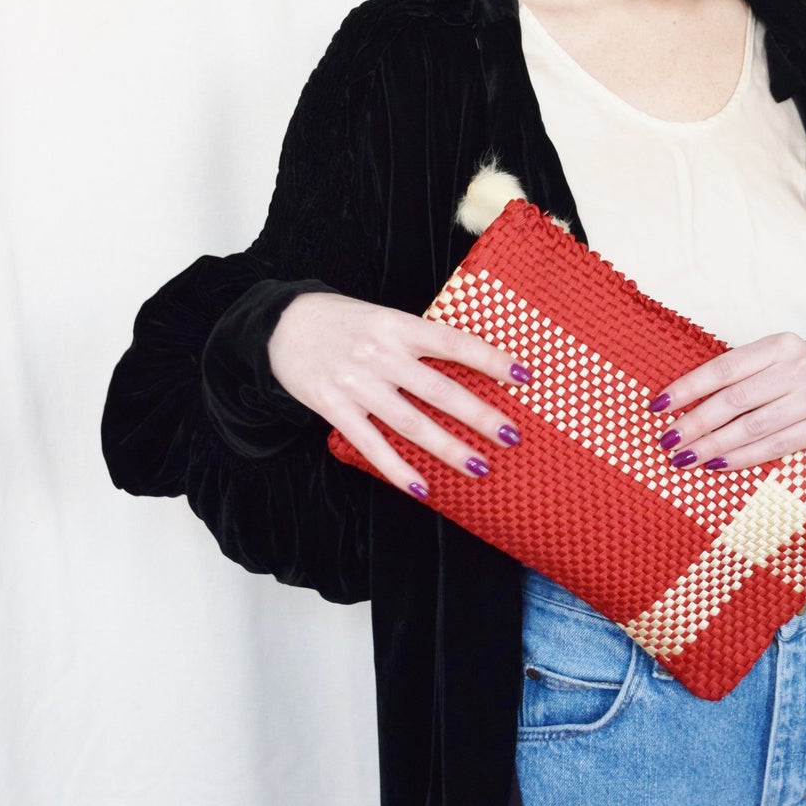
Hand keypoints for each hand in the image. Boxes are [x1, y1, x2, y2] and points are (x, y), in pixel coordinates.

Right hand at [267, 291, 529, 499]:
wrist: (281, 324)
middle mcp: (380, 354)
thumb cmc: (344, 321)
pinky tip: (422, 489)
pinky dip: (397, 470)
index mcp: (398, 325)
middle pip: (439, 390)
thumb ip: (419, 341)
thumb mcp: (384, 317)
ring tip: (479, 468)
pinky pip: (371, 445)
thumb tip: (469, 366)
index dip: (491, 359)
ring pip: (411, 423)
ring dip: (448, 449)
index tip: (525, 376)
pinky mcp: (334, 408)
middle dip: (479, 416)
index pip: (454, 342)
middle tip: (511, 435)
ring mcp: (356, 383)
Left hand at [649, 333, 805, 472]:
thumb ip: (738, 375)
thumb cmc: (796, 377)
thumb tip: (680, 402)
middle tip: (667, 441)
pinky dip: (742, 458)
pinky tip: (718, 465)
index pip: (724, 367)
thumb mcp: (773, 362)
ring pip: (753, 427)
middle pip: (735, 400)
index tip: (658, 405)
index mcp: (779, 345)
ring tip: (685, 458)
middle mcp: (800, 368)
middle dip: (695, 423)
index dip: (689, 387)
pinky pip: (775, 447)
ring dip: (713, 446)